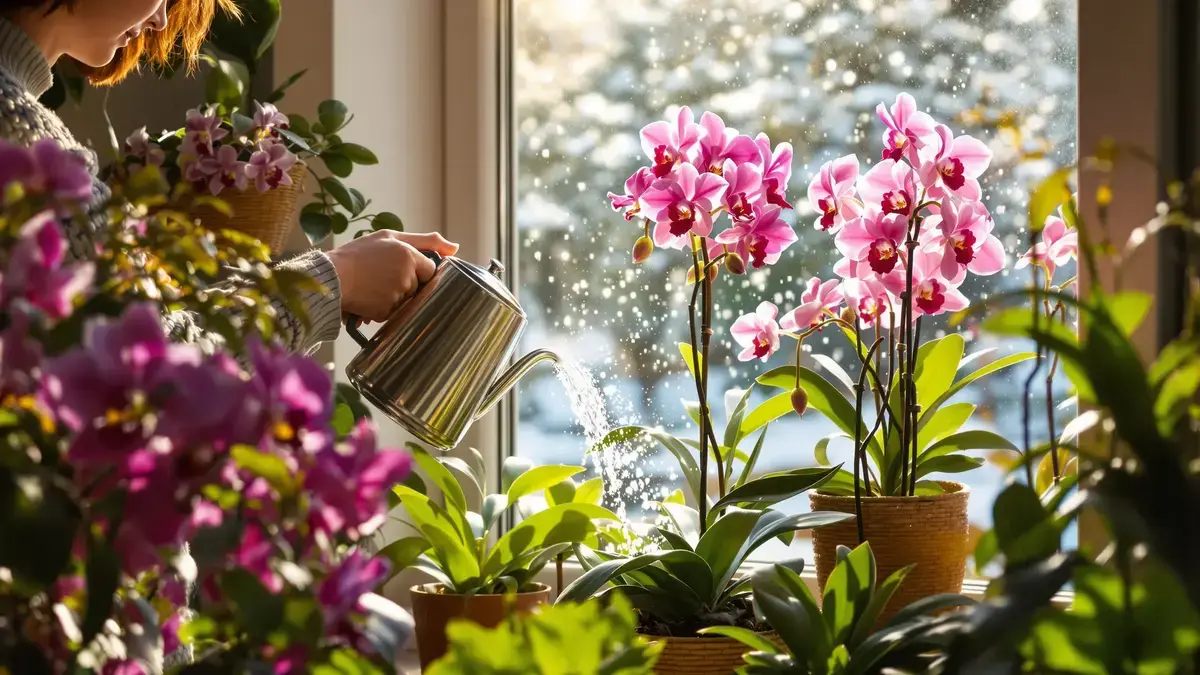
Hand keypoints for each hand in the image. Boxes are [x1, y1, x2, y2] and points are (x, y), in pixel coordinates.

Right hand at [327, 231, 458, 321]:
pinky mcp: (386, 311)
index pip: (429, 269)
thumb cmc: (358, 254)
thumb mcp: (389, 237)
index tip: (399, 268)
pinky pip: (393, 312)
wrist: (331, 277)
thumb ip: (425, 241)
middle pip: (418, 286)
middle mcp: (407, 275)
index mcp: (409, 254)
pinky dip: (383, 307)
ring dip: (393, 296)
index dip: (416, 270)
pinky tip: (369, 297)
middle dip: (405, 284)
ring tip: (373, 286)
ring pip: (406, 300)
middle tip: (382, 276)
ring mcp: (397, 295)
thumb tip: (455, 248)